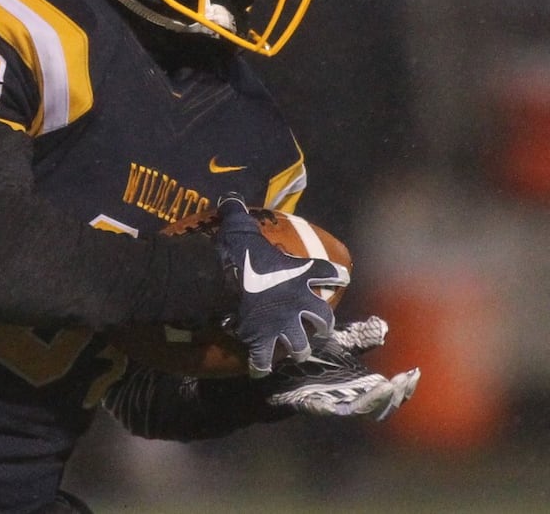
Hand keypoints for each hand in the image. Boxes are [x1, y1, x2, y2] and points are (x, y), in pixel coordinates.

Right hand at [213, 194, 347, 376]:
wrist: (222, 284)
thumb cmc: (237, 255)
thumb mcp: (239, 228)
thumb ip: (237, 213)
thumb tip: (230, 196)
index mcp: (299, 274)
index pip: (328, 272)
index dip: (336, 275)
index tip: (342, 276)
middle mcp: (298, 302)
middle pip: (322, 316)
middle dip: (323, 324)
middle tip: (319, 326)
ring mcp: (283, 325)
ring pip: (300, 344)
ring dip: (298, 348)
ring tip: (295, 351)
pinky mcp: (262, 342)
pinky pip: (263, 359)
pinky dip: (260, 365)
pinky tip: (258, 369)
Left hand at [262, 316, 420, 419]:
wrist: (275, 356)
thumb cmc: (309, 350)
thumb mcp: (338, 339)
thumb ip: (361, 335)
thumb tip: (384, 327)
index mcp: (360, 383)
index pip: (390, 392)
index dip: (405, 387)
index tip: (413, 372)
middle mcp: (349, 395)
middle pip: (380, 405)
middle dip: (395, 395)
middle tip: (402, 380)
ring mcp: (330, 401)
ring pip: (357, 408)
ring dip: (374, 399)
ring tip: (386, 385)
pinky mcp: (307, 403)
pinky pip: (324, 408)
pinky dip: (332, 406)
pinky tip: (343, 399)